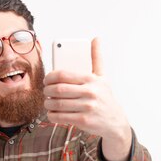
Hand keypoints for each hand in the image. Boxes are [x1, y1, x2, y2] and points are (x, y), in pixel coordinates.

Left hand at [43, 38, 132, 160]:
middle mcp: (90, 92)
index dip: (50, 77)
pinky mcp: (84, 120)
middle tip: (45, 91)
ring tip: (47, 102)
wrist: (114, 121)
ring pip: (58, 104)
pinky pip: (60, 117)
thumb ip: (97, 58)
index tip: (47, 80)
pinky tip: (52, 112)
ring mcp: (87, 107)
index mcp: (91, 79)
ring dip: (48, 103)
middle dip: (47, 90)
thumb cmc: (105, 97)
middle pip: (58, 89)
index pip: (64, 74)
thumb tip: (96, 39)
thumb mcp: (102, 77)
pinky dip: (52, 115)